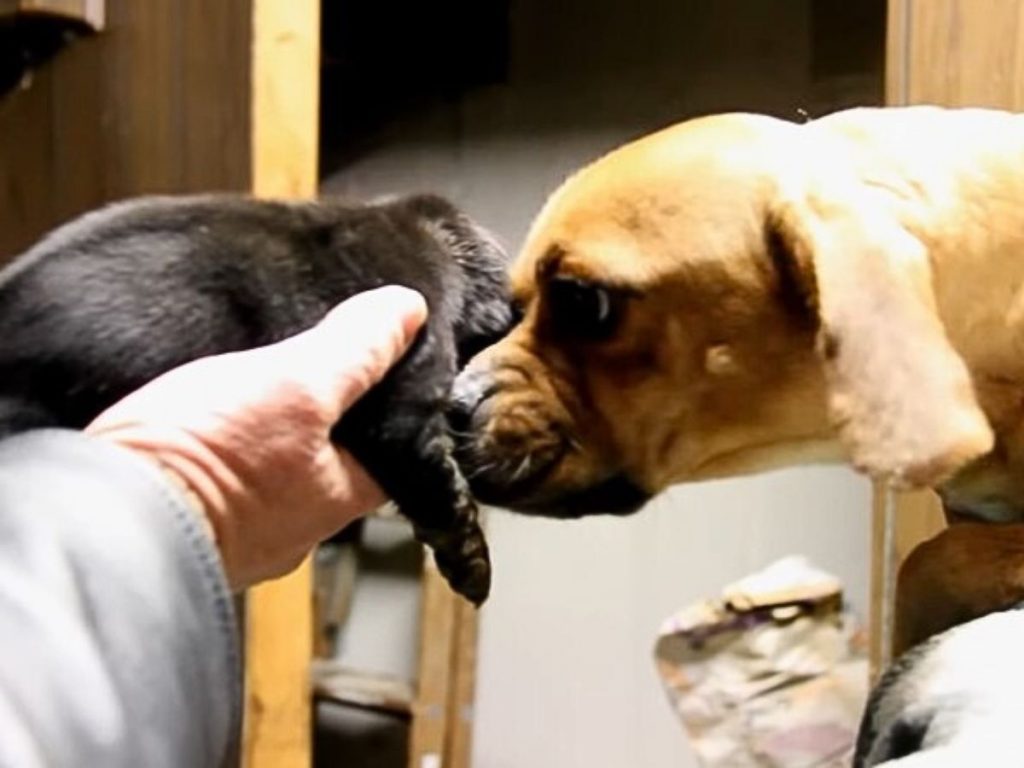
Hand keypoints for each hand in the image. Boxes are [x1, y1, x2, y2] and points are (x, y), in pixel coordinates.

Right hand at [86, 286, 427, 589]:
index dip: (400, 403)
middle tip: (320, 359)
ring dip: (274, 424)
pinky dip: (228, 440)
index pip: (397, 452)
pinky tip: (211, 409)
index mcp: (337, 500)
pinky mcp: (191, 521)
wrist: (96, 516)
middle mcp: (297, 526)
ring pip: (278, 464)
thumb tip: (408, 313)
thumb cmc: (202, 461)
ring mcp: (243, 532)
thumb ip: (355, 352)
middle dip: (332, 412)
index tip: (395, 361)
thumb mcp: (294, 386)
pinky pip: (227, 472)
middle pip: (336, 457)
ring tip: (263, 375)